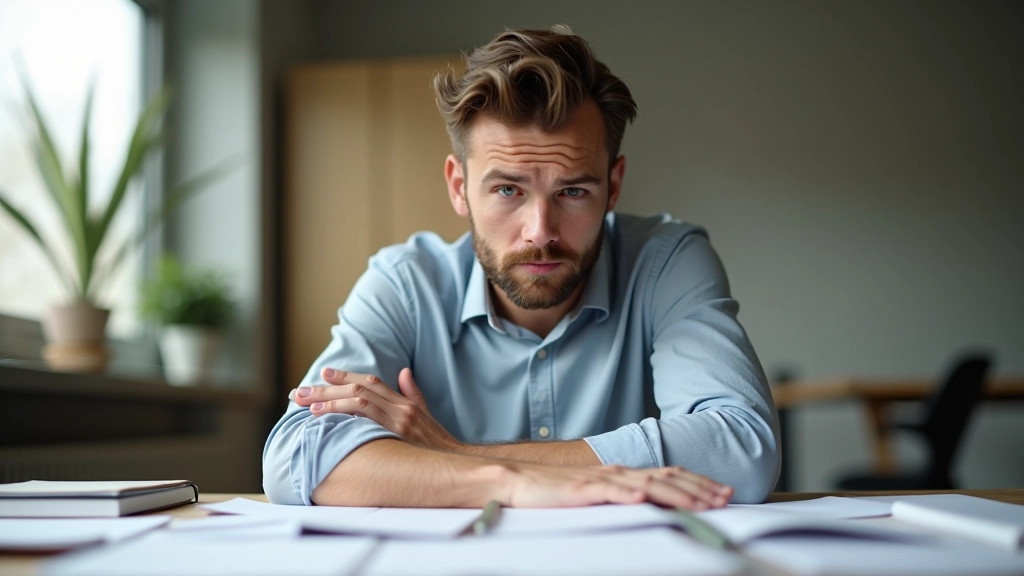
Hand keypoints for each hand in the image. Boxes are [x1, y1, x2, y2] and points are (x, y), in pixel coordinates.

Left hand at [290, 367, 460, 450]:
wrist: (456, 463)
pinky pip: (364, 419)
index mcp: (405, 402)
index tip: (324, 374)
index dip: (346, 376)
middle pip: (358, 388)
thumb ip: (412, 393)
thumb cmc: (437, 444)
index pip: (371, 381)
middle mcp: (401, 407)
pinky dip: (342, 415)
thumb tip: (403, 372)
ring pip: (358, 400)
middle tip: (299, 391)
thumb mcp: (427, 415)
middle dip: (326, 389)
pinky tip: (322, 418)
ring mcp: (399, 421)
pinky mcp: (396, 435)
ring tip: (305, 404)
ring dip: (328, 401)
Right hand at [500, 463, 732, 510]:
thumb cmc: (557, 492)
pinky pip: (607, 491)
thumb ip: (625, 497)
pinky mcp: (580, 490)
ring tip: (698, 503)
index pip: (668, 475)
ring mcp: (600, 480)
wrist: (520, 482)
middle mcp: (617, 472)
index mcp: (624, 474)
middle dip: (698, 489)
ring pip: (644, 484)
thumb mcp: (599, 494)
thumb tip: (655, 507)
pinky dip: (626, 493)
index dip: (698, 483)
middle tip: (724, 498)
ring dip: (674, 493)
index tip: (723, 493)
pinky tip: (642, 497)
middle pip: (665, 478)